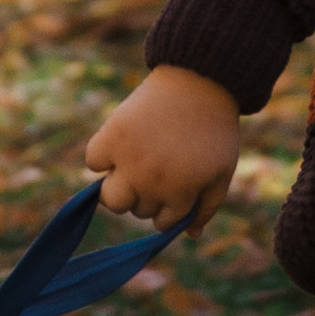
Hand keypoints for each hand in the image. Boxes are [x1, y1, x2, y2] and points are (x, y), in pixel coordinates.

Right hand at [83, 64, 243, 230]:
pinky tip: (121, 144)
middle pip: (136, 210)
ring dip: (121, 186)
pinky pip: (93, 161)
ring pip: (111, 199)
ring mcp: (130, 160)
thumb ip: (207, 207)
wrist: (200, 80)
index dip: (169, 206)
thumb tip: (189, 235)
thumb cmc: (214, 129)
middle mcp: (152, 182)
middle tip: (159, 166)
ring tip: (134, 165)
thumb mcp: (221, 171)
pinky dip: (102, 155)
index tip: (175, 184)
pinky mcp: (112, 136)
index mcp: (181, 193)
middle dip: (147, 194)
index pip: (161, 223)